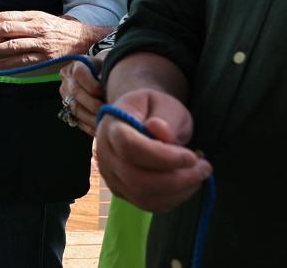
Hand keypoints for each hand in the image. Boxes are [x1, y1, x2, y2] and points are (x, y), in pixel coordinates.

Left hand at [0, 11, 103, 67]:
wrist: (85, 38)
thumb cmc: (58, 29)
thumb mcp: (41, 19)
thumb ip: (22, 23)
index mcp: (34, 16)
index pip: (8, 16)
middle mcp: (37, 28)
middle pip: (8, 29)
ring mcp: (42, 43)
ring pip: (14, 45)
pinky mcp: (47, 58)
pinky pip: (26, 60)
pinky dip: (10, 63)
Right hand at [58, 58, 103, 135]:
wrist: (102, 79)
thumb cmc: (108, 72)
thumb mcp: (108, 68)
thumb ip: (107, 74)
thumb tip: (109, 86)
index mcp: (76, 66)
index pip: (79, 73)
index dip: (92, 84)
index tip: (106, 91)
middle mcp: (67, 80)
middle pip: (76, 92)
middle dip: (93, 104)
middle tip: (109, 110)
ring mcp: (65, 96)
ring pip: (75, 108)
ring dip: (92, 117)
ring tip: (107, 121)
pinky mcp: (68, 111)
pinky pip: (77, 121)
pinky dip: (90, 126)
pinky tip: (102, 128)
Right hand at [95, 89, 211, 211]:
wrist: (138, 118)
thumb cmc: (153, 109)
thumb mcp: (164, 104)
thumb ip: (165, 117)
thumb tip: (160, 131)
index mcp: (112, 126)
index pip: (129, 147)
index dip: (163, 157)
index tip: (191, 156)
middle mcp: (105, 154)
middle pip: (136, 179)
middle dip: (177, 179)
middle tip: (205, 168)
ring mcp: (111, 175)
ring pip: (143, 196)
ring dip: (179, 191)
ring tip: (198, 174)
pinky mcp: (122, 191)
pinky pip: (148, 204)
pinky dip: (173, 199)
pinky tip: (187, 184)